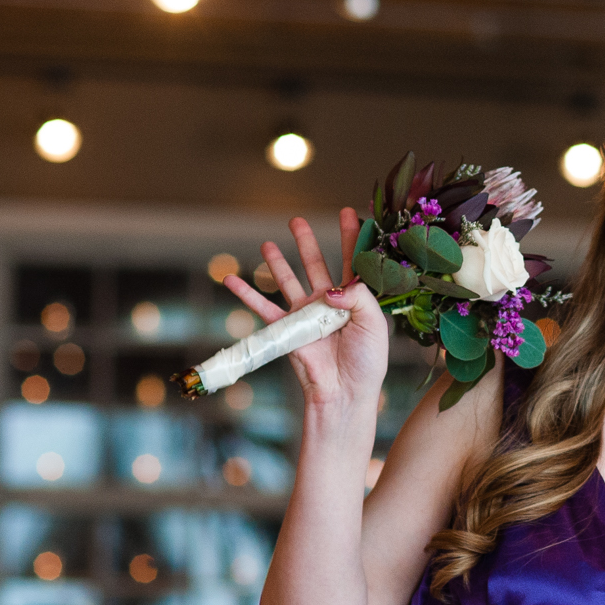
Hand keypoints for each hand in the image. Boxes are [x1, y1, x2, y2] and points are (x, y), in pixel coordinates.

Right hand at [224, 208, 388, 409]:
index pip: (352, 262)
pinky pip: (263, 308)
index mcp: (355, 299)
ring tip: (268, 243)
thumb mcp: (373, 324)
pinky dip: (246, 294)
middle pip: (316, 264)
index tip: (350, 212)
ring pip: (288, 280)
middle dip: (307, 242)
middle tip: (297, 220)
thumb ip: (357, 297)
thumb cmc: (366, 361)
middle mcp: (330, 303)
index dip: (351, 238)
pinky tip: (231, 279)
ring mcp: (307, 314)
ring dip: (277, 263)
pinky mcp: (288, 329)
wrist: (344, 392)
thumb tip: (330, 286)